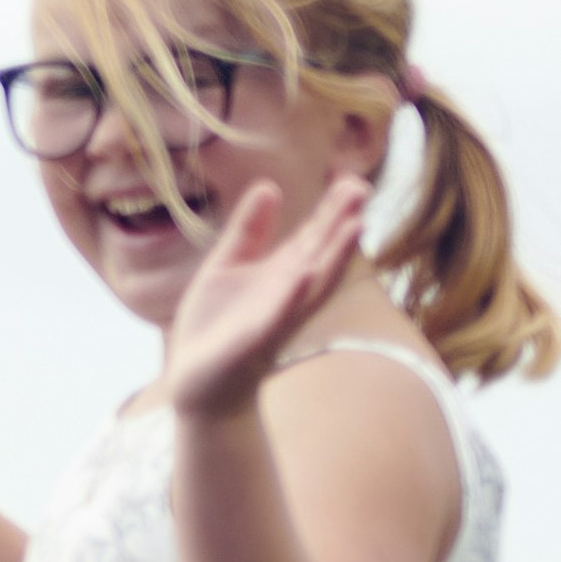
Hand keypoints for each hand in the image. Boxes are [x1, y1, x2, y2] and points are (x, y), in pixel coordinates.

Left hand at [159, 157, 376, 421]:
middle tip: (362, 189)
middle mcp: (288, 292)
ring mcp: (276, 317)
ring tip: (355, 226)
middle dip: (341, 224)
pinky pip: (277, 317)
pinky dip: (290, 297)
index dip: (330, 208)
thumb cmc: (215, 326)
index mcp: (281, 272)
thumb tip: (269, 185)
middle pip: (321, 253)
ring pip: (313, 284)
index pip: (312, 235)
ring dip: (334, 257)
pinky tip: (301, 274)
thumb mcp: (226, 267)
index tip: (350, 177)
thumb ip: (248, 231)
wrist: (198, 384)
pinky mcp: (255, 341)